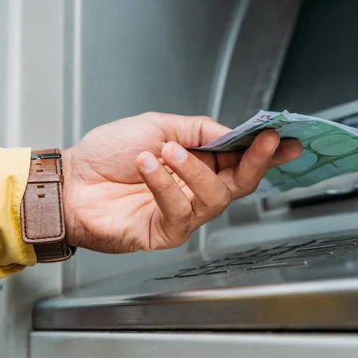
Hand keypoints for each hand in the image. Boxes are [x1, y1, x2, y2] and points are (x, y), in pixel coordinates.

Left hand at [61, 112, 301, 252]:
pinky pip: (180, 212)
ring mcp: (182, 213)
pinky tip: (147, 166)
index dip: (266, 152)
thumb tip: (230, 133)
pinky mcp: (165, 232)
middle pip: (240, 183)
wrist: (72, 181)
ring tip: (167, 149)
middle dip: (255, 162)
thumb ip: (198, 129)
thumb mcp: (159, 125)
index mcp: (198, 164)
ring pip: (214, 197)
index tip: (286, 140)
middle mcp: (195, 190)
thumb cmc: (108, 154)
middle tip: (263, 142)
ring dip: (194, 169)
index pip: (240, 160)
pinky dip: (165, 185)